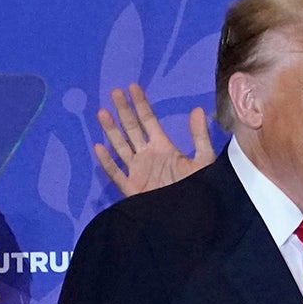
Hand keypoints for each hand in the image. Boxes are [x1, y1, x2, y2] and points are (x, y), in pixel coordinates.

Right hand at [93, 83, 214, 196]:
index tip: (132, 87)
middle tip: (114, 92)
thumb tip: (197, 109)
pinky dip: (107, 161)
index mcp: (163, 147)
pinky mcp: (132, 188)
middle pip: (132, 129)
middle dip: (123, 111)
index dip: (140, 105)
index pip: (149, 121)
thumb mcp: (203, 160)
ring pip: (120, 147)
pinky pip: (116, 173)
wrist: (191, 216)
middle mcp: (148, 156)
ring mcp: (138, 171)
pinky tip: (98, 147)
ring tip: (102, 112)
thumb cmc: (200, 188)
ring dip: (111, 130)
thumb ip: (199, 136)